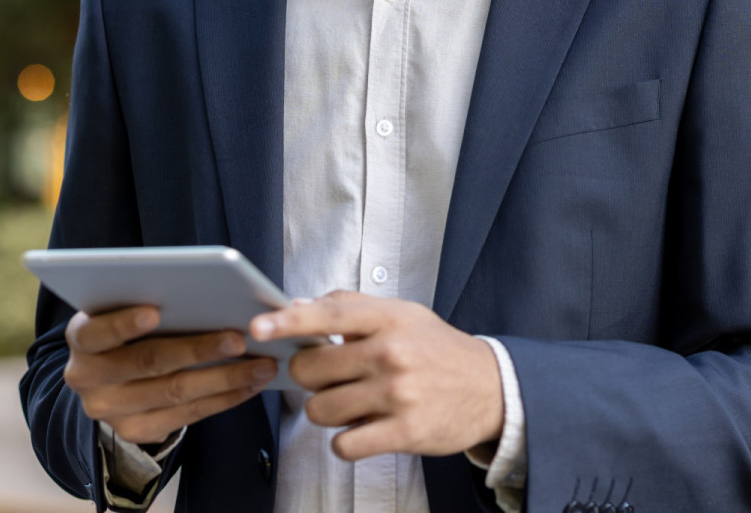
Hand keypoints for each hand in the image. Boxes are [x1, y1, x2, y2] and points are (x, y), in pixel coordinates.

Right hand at [62, 305, 276, 445]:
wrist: (110, 380)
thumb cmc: (130, 331)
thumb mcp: (124, 312)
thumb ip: (147, 302)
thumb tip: (204, 290)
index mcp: (82, 339)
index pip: (97, 332)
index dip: (123, 324)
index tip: (155, 310)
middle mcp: (88, 378)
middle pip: (149, 362)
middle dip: (198, 349)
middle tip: (239, 337)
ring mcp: (110, 410)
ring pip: (174, 392)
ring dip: (225, 378)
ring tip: (262, 364)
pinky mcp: (135, 431)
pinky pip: (187, 416)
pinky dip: (224, 398)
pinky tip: (251, 384)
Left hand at [250, 292, 502, 460]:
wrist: (491, 388)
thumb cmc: (437, 350)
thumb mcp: (403, 315)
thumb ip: (351, 308)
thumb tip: (296, 306)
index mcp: (389, 319)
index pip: (329, 314)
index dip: (288, 321)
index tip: (259, 327)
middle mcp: (392, 353)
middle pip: (311, 370)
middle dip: (311, 378)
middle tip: (332, 378)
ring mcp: (398, 394)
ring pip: (322, 410)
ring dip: (328, 411)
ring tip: (353, 404)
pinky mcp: (404, 431)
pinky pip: (344, 445)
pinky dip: (346, 441)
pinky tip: (364, 428)